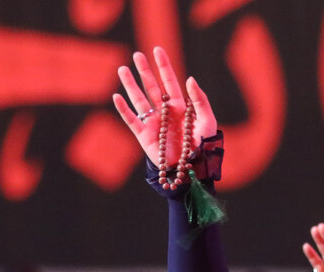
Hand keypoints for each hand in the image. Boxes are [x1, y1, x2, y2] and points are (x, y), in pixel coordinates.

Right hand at [112, 47, 216, 171]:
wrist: (192, 169)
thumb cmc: (203, 146)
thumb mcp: (207, 121)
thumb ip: (200, 100)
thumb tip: (189, 79)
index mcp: (180, 107)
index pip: (169, 82)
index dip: (163, 66)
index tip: (157, 49)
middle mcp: (165, 112)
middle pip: (152, 87)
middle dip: (145, 71)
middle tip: (137, 54)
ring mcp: (153, 123)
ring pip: (139, 100)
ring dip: (130, 85)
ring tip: (122, 69)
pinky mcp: (144, 136)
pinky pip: (131, 120)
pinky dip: (124, 109)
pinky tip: (116, 97)